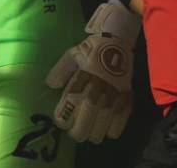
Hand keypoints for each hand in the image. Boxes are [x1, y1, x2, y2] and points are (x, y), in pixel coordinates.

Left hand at [45, 0, 139, 142]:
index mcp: (80, 82)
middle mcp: (96, 92)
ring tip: (90, 133)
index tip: (62, 121)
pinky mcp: (126, 98)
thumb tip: (50, 86)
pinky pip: (119, 123)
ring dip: (94, 134)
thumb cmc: (91, 49)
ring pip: (100, 128)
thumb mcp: (72, 55)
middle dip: (77, 132)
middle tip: (76, 132)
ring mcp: (112, 97)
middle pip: (83, 125)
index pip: (67, 112)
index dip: (62, 121)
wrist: (118, 41)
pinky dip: (112, 130)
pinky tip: (107, 130)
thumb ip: (60, 71)